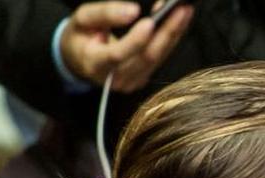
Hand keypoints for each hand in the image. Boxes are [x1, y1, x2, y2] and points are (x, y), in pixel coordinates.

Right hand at [59, 1, 193, 91]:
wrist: (80, 60)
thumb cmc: (80, 37)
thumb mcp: (81, 19)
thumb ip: (104, 13)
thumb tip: (132, 11)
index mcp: (94, 64)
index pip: (117, 55)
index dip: (135, 40)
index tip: (150, 22)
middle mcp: (115, 78)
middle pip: (146, 57)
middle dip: (166, 31)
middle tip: (181, 9)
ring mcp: (132, 81)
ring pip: (158, 58)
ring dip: (174, 33)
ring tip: (184, 12)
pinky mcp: (143, 78)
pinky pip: (160, 58)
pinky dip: (170, 39)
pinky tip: (177, 23)